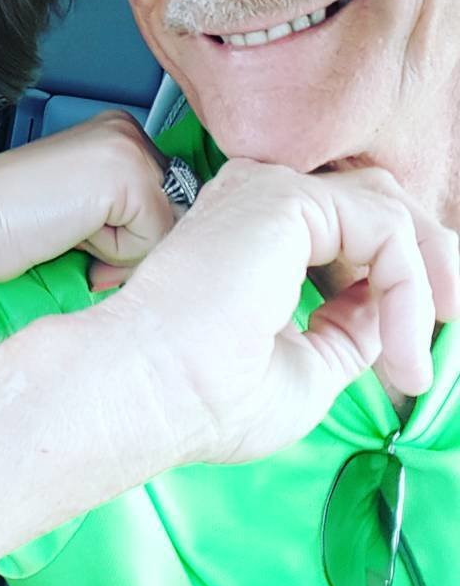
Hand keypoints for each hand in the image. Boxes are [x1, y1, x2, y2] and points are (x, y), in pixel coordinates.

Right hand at [0, 111, 175, 284]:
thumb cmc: (3, 222)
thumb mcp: (79, 207)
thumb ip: (123, 212)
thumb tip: (169, 241)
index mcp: (113, 132)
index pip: (165, 199)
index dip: (130, 233)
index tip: (80, 233)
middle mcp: (127, 132)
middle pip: (174, 214)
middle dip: (130, 242)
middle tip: (69, 233)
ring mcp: (129, 149)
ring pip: (167, 231)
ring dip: (119, 250)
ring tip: (65, 230)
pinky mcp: (129, 177)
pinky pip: (153, 242)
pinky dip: (113, 255)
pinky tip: (67, 233)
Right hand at [98, 159, 459, 464]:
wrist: (153, 391)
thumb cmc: (204, 392)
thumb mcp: (307, 365)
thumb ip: (349, 328)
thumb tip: (391, 313)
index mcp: (251, 237)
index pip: (348, 233)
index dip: (394, 284)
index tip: (406, 353)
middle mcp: (258, 203)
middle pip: (375, 206)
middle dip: (425, 266)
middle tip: (444, 325)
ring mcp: (270, 193)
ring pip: (388, 211)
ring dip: (421, 281)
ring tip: (417, 347)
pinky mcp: (287, 197)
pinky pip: (385, 228)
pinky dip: (408, 285)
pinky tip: (401, 338)